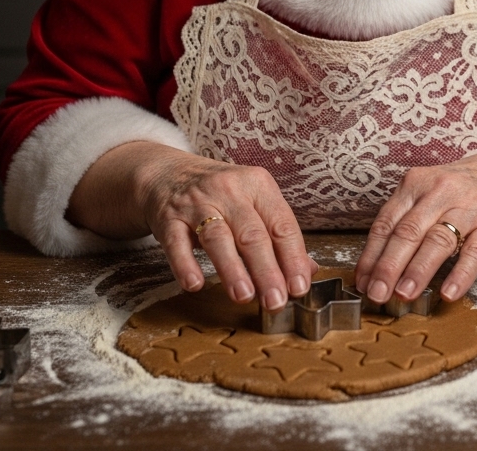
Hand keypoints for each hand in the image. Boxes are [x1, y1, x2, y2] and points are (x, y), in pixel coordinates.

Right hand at [68, 142, 317, 309]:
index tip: (299, 287)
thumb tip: (308, 272)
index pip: (281, 223)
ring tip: (244, 296)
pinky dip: (185, 264)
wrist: (168, 174)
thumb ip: (278, 234)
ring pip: (218, 237)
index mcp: (258, 185)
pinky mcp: (169, 217)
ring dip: (232, 268)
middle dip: (267, 270)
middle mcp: (230, 190)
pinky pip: (176, 242)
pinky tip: (195, 284)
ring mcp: (197, 203)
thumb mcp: (253, 202)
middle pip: (252, 233)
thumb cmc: (220, 194)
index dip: (293, 257)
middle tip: (276, 301)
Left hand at [353, 142, 476, 306]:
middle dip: (389, 266)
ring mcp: (469, 206)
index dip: (372, 254)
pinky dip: (461, 274)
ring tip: (404, 295)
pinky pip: (475, 252)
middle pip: (408, 231)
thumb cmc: (462, 190)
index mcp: (417, 182)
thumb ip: (406, 220)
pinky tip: (448, 293)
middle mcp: (440, 191)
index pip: (387, 221)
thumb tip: (375, 264)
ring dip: (418, 270)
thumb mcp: (429, 192)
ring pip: (438, 240)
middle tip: (377, 294)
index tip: (362, 281)